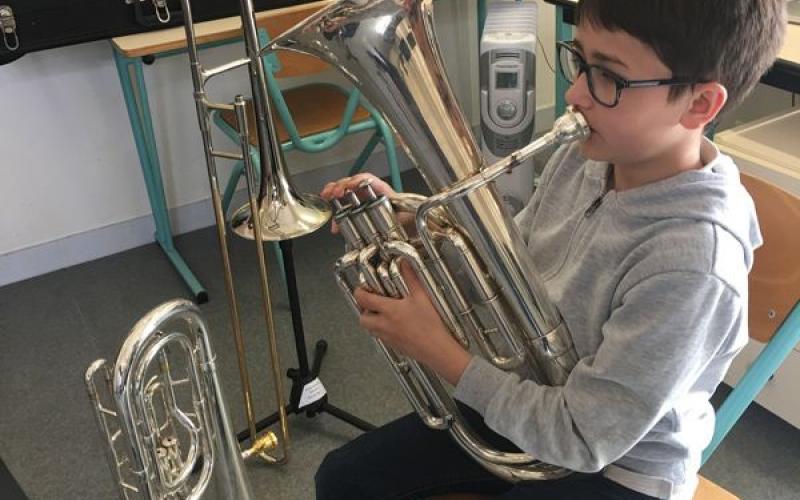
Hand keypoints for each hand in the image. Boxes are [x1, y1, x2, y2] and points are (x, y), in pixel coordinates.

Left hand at [320, 173, 395, 233]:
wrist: (404, 224)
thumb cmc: (385, 222)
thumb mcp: (361, 224)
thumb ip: (346, 225)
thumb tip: (334, 228)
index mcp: (357, 198)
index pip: (340, 189)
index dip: (330, 191)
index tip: (324, 196)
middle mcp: (363, 191)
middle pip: (345, 182)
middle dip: (335, 187)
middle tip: (329, 195)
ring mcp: (372, 187)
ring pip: (354, 179)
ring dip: (345, 184)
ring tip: (339, 192)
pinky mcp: (381, 185)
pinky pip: (368, 179)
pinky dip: (359, 181)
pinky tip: (353, 187)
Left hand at [353, 260, 471, 384]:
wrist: (437, 350)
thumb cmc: (430, 326)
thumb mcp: (422, 297)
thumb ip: (411, 278)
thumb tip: (405, 264)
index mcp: (388, 311)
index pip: (364, 300)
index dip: (359, 292)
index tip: (362, 288)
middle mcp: (384, 325)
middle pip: (362, 318)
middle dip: (363, 309)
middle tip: (370, 301)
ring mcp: (387, 337)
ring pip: (369, 329)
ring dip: (371, 320)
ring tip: (381, 312)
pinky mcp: (393, 345)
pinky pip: (380, 337)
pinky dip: (381, 329)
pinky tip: (393, 324)